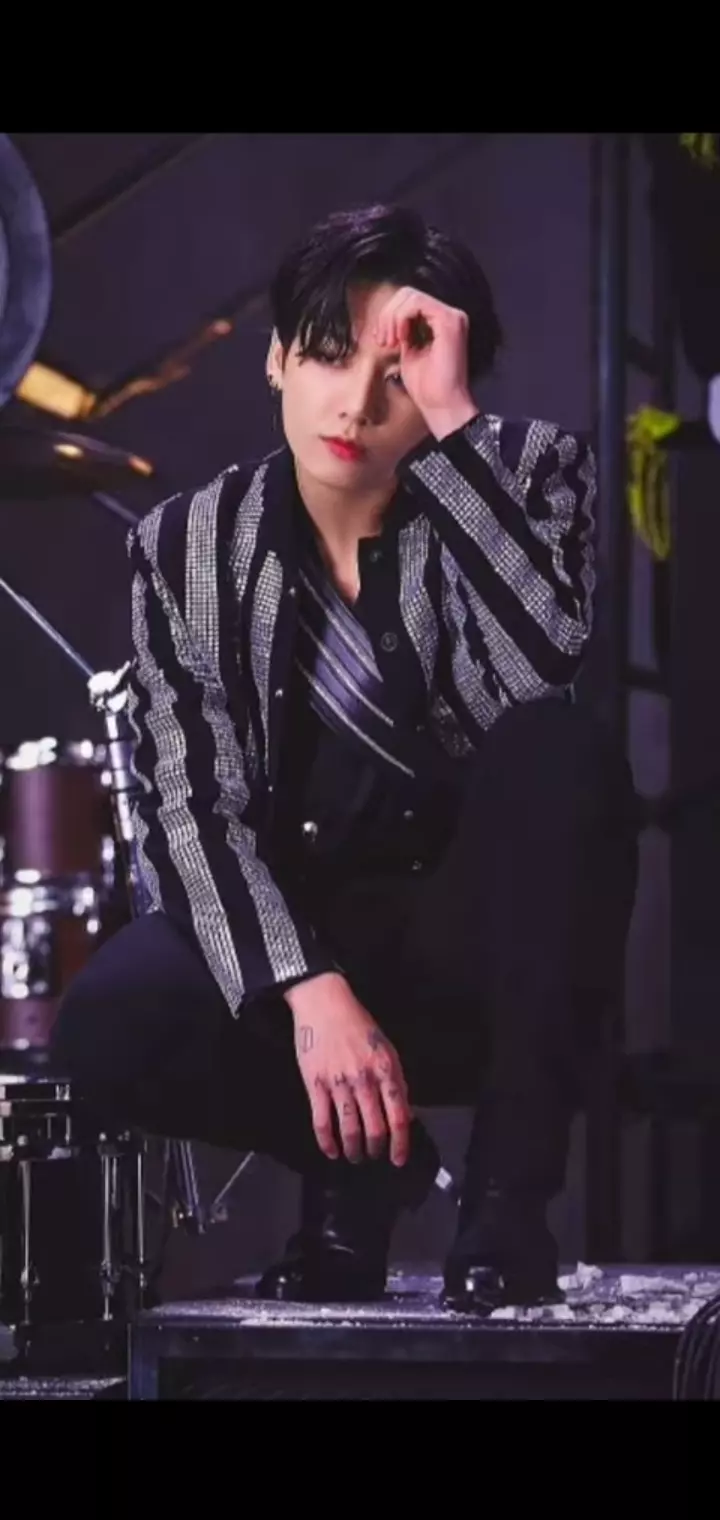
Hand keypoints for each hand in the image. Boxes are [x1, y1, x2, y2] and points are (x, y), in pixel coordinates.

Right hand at [285, 972, 411, 1165]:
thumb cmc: (358, 1024)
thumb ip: (396, 1081)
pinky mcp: (314, 1084)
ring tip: (355, 1156)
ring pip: (349, 1129)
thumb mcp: (386, 1048)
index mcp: (386, 1069)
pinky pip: (321, 1122)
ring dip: (354, 1150)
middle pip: (374, 1128)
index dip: (401, 1144)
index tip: (399, 1159)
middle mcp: (364, 1079)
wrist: (324, 1003)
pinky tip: (331, 1151)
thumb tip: (405, 1114)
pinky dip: (327, 1142)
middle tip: (373, 1156)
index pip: (399, 1116)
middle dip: (376, 1150)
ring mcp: (338, 1083)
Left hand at [374, 286, 478, 438]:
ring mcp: (452, 317)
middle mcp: (450, 316)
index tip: (380, 339)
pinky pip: (417, 304)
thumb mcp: (409, 351)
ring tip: (389, 342)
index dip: (389, 315)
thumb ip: (404, 332)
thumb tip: (390, 319)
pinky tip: (401, 339)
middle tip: (383, 340)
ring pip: (410, 295)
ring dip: (392, 317)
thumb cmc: (426, 386)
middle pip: (408, 294)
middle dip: (387, 314)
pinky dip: (401, 318)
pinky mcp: (449, 321)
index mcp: (441, 322)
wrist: (440, 404)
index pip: (409, 301)